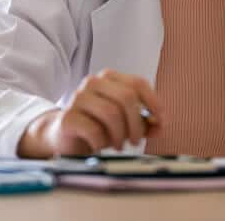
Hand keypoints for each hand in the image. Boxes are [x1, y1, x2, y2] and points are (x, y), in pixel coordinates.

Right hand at [17, 69, 163, 157]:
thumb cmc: (97, 126)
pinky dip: (102, 142)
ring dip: (120, 134)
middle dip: (136, 123)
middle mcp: (93, 82)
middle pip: (126, 98)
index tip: (161, 120)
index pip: (137, 83)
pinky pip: (93, 130)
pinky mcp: (68, 117)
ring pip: (111, 113)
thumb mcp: (125, 124)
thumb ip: (145, 123)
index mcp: (109, 78)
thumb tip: (161, 125)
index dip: (153, 102)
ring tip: (119, 146)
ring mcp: (78, 98)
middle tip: (136, 141)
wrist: (63, 137)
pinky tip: (100, 147)